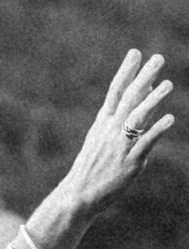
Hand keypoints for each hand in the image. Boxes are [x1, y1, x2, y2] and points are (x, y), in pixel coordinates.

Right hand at [64, 49, 174, 213]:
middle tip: (157, 59)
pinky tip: (169, 119)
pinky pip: (145, 143)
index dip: (126, 71)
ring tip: (168, 84)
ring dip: (152, 99)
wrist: (79, 195)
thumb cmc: (93, 167)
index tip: (135, 53)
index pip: (115, 91)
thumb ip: (125, 118)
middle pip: (129, 98)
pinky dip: (157, 130)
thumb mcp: (103, 138)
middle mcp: (110, 130)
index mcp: (103, 123)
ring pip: (137, 117)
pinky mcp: (129, 163)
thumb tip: (143, 94)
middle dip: (143, 77)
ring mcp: (119, 146)